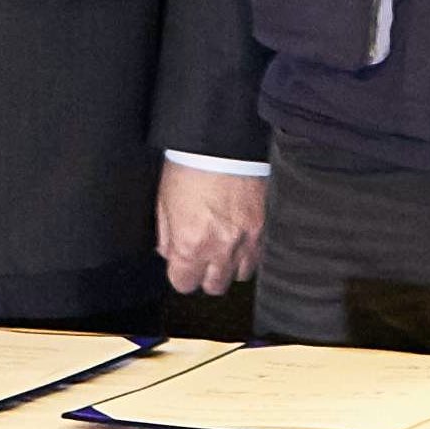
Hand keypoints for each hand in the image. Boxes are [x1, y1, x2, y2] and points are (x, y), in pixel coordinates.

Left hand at [156, 161, 267, 296]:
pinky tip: (241, 238)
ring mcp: (247, 240)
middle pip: (214, 287)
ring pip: (241, 275)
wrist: (224, 141)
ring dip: (231, 265)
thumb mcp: (164, 201)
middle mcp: (220, 249)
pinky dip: (250, 253)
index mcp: (190, 244)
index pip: (183, 284)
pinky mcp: (265, 228)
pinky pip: (259, 256)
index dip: (181, 274)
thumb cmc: (190, 166)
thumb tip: (169, 253)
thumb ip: (166, 235)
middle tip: (203, 257)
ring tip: (225, 247)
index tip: (181, 264)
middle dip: (205, 275)